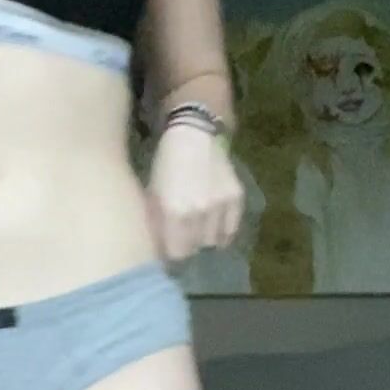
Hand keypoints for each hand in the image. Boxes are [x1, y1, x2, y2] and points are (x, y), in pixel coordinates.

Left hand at [144, 124, 244, 266]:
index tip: (168, 248)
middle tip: (182, 234)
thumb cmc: (166, 164)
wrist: (194, 135)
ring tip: (198, 225)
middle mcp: (199, 213)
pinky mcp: (236, 198)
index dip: (171, 252)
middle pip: (194, 248)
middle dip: (186, 244)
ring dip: (204, 238)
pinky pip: (231, 229)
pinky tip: (214, 223)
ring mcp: (220, 206)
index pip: (176, 253)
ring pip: (213, 241)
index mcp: (174, 212)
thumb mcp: (152, 194)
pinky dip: (222, 231)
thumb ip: (156, 224)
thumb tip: (158, 253)